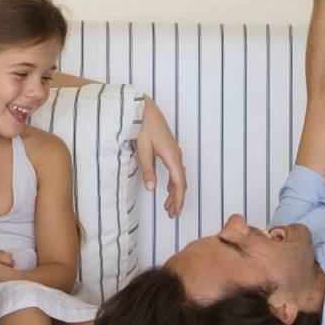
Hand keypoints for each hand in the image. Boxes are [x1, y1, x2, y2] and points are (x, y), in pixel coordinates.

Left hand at [136, 96, 186, 217]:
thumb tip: (152, 188)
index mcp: (171, 156)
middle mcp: (176, 154)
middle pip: (181, 182)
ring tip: (168, 206)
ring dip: (175, 192)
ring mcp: (174, 152)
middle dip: (177, 199)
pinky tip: (167, 189)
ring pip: (179, 177)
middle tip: (172, 214)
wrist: (144, 110)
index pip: (178, 183)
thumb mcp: (143, 150)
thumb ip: (148, 170)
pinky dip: (173, 182)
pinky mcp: (170, 150)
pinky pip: (175, 170)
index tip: (175, 211)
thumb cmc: (143, 127)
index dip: (178, 199)